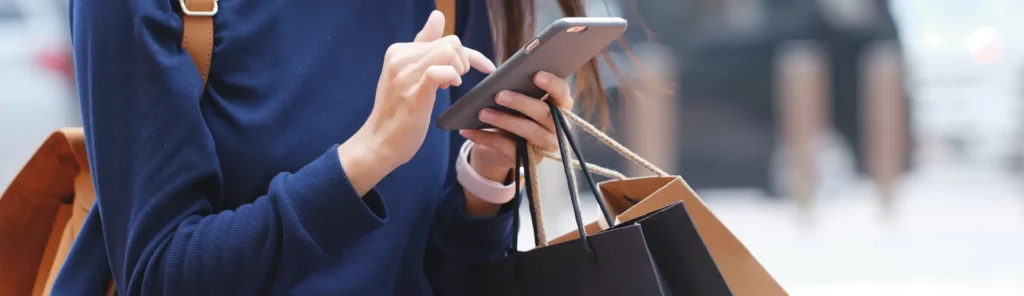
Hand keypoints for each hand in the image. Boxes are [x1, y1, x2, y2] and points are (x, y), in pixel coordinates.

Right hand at [339, 10, 494, 195]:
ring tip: (450, 86)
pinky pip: (441, 71)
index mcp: (399, 51)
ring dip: (459, 69)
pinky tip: (449, 87)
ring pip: (448, 51)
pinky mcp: (414, 92)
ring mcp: (405, 75)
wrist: (379, 143)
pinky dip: (452, 76)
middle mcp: (399, 57)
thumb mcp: (409, 73)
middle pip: (450, 42)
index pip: (442, 37)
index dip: (467, 53)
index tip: (483, 67)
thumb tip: (437, 16)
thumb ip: (423, 46)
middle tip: (455, 83)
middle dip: (464, 61)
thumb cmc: (398, 111)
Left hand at [459, 71, 573, 181]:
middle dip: (521, 103)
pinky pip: (508, 148)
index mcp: (559, 105)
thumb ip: (518, 88)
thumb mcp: (518, 99)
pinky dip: (486, 138)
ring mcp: (545, 146)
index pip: (562, 93)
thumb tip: (501, 79)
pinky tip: (469, 131)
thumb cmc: (514, 112)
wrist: (504, 144)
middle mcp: (557, 126)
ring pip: (529, 132)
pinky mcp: (529, 159)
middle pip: (545, 113)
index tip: (536, 75)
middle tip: (499, 95)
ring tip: (482, 113)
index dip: (552, 84)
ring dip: (504, 121)